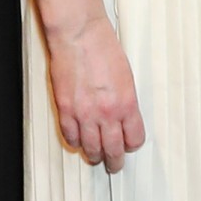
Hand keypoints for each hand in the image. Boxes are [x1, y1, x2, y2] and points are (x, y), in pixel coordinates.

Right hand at [46, 15, 145, 170]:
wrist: (79, 35)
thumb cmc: (103, 48)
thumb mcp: (127, 77)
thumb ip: (126, 102)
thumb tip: (124, 119)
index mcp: (127, 104)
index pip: (134, 139)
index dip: (132, 145)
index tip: (129, 145)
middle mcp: (106, 113)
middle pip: (113, 150)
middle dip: (115, 161)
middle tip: (114, 165)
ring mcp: (84, 114)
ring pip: (91, 148)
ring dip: (94, 156)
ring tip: (96, 157)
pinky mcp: (65, 109)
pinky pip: (70, 136)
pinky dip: (75, 142)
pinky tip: (78, 142)